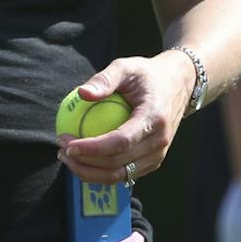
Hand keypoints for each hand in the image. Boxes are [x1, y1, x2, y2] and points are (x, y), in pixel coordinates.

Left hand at [56, 49, 195, 184]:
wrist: (179, 85)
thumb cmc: (147, 74)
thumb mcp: (126, 66)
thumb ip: (104, 79)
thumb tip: (81, 93)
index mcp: (154, 119)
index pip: (120, 142)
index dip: (92, 148)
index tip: (67, 144)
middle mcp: (159, 142)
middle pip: (117, 164)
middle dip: (84, 162)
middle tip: (61, 148)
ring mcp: (158, 155)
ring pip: (120, 175)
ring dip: (90, 172)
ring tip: (67, 156)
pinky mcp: (153, 161)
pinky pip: (124, 173)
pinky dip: (101, 171)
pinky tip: (82, 159)